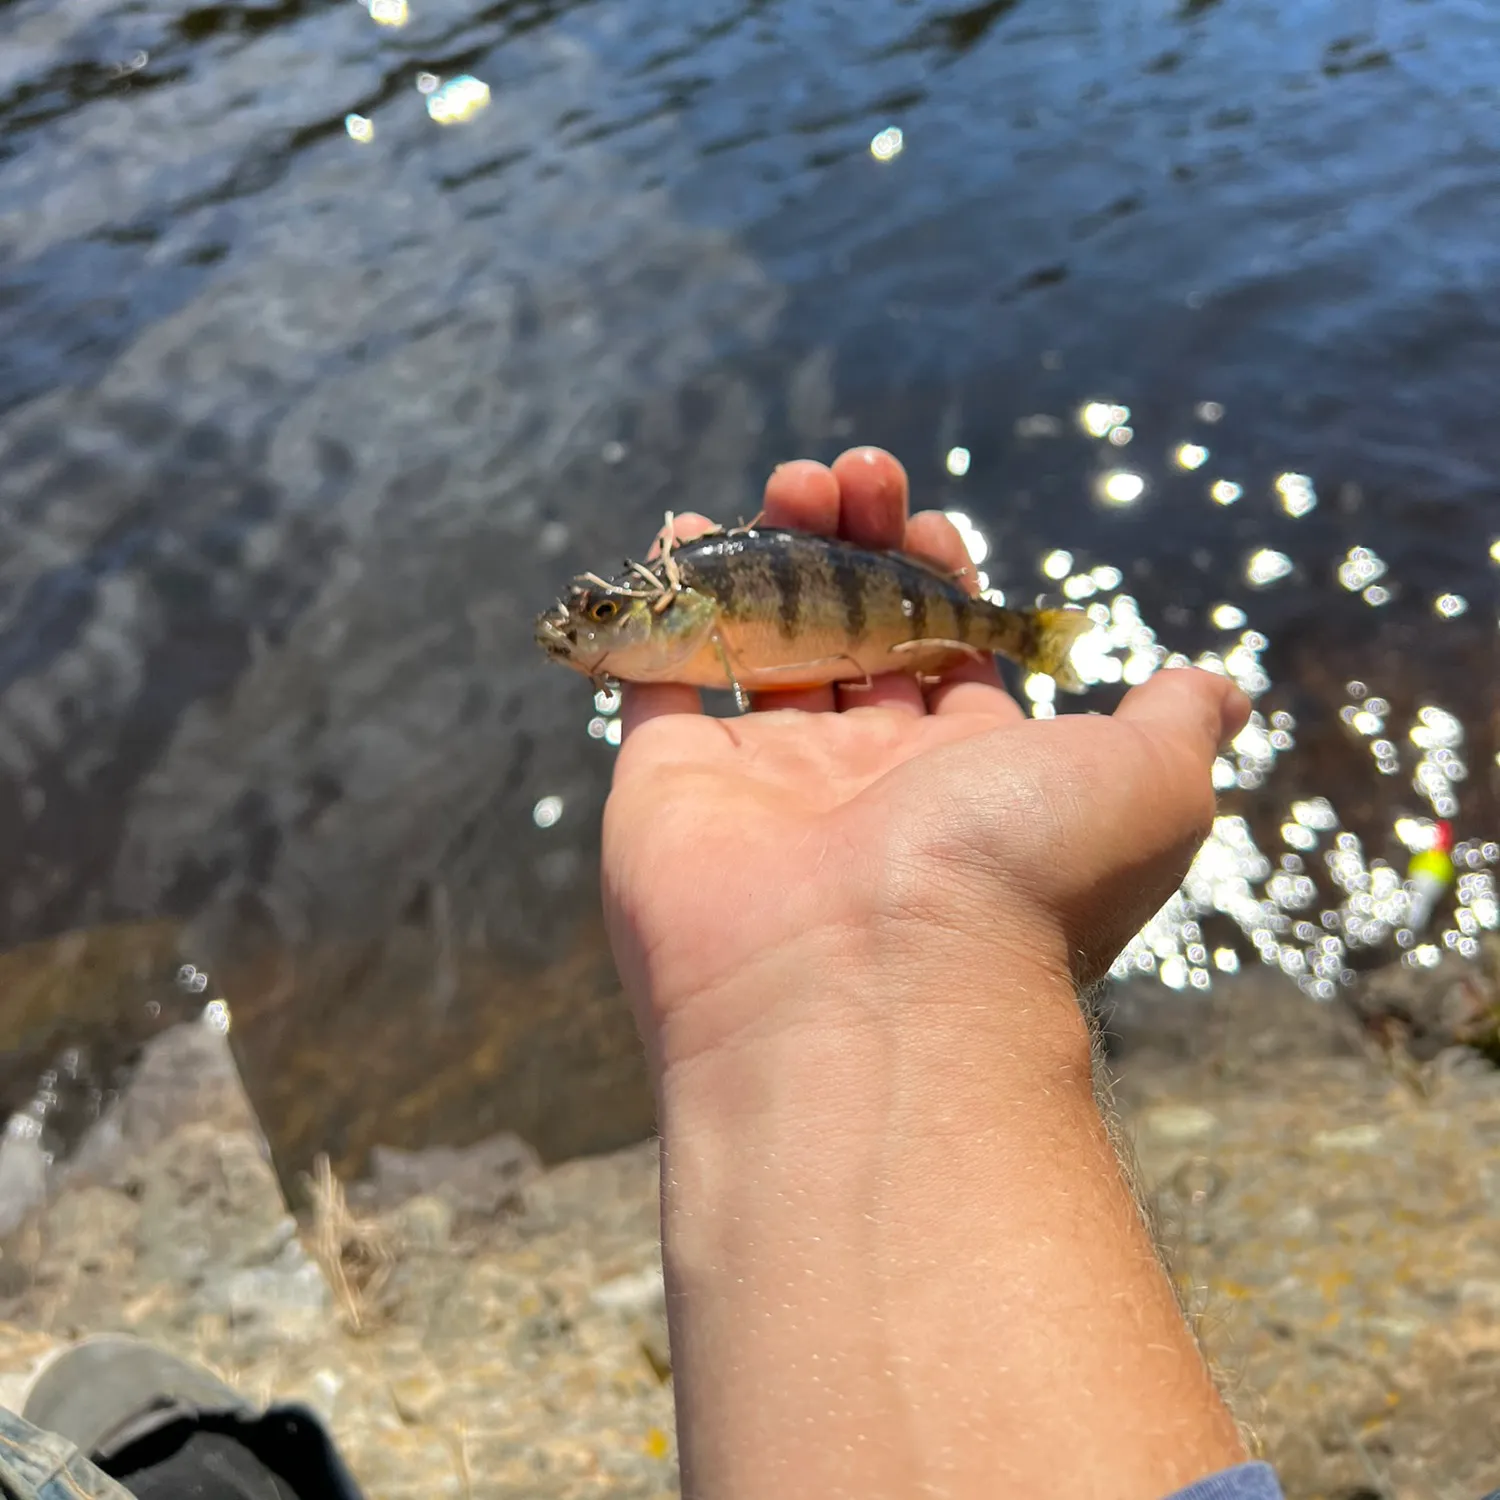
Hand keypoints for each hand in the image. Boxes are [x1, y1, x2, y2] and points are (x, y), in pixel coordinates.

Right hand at [603, 446, 1248, 1084]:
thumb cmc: (1022, 876)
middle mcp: (861, 780)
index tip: (933, 526)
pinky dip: (670, 605)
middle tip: (855, 477)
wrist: (874, 986)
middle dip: (856, 543)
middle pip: (851, 631)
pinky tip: (686, 532)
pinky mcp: (672, 781)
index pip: (943, 651)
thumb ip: (1174, 726)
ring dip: (774, 551)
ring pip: (762, 639)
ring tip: (793, 482)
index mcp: (964, 776)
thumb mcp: (1150, 788)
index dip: (939, 575)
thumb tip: (1221, 692)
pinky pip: (661, 676)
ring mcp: (763, 781)